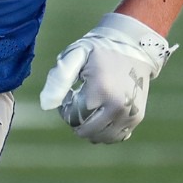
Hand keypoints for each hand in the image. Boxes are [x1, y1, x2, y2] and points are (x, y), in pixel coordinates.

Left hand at [39, 13, 176, 143]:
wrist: (134, 44)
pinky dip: (105, 130)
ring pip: (101, 138)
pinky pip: (115, 136)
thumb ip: (59, 78)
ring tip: (91, 106)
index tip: (70, 93)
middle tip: (79, 101)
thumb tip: (45, 105)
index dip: (66, 109)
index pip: (73, 118)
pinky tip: (103, 112)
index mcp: (101, 90)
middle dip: (77, 120)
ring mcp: (130, 114)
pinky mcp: (137, 117)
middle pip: (87, 131)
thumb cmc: (100, 49)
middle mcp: (118, 106)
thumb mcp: (77, 54)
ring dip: (91, 128)